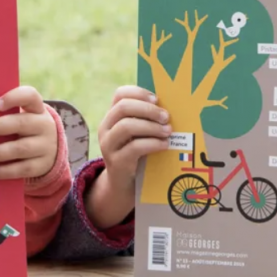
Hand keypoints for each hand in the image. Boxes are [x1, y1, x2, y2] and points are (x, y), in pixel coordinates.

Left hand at [0, 86, 57, 180]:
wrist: (51, 151)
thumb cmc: (26, 131)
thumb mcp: (22, 119)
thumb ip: (4, 117)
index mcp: (36, 109)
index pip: (30, 96)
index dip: (14, 98)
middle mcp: (44, 125)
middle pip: (22, 123)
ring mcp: (46, 146)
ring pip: (20, 148)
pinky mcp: (42, 165)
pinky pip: (23, 169)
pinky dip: (5, 171)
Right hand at [87, 86, 170, 227]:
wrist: (124, 183)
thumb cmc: (136, 153)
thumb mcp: (138, 133)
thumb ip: (146, 119)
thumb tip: (170, 106)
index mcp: (112, 116)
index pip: (120, 94)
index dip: (139, 93)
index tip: (157, 99)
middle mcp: (106, 127)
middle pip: (123, 107)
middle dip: (148, 110)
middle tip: (166, 117)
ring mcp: (108, 145)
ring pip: (127, 126)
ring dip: (152, 127)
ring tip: (168, 131)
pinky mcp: (116, 161)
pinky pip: (134, 147)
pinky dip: (153, 143)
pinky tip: (165, 145)